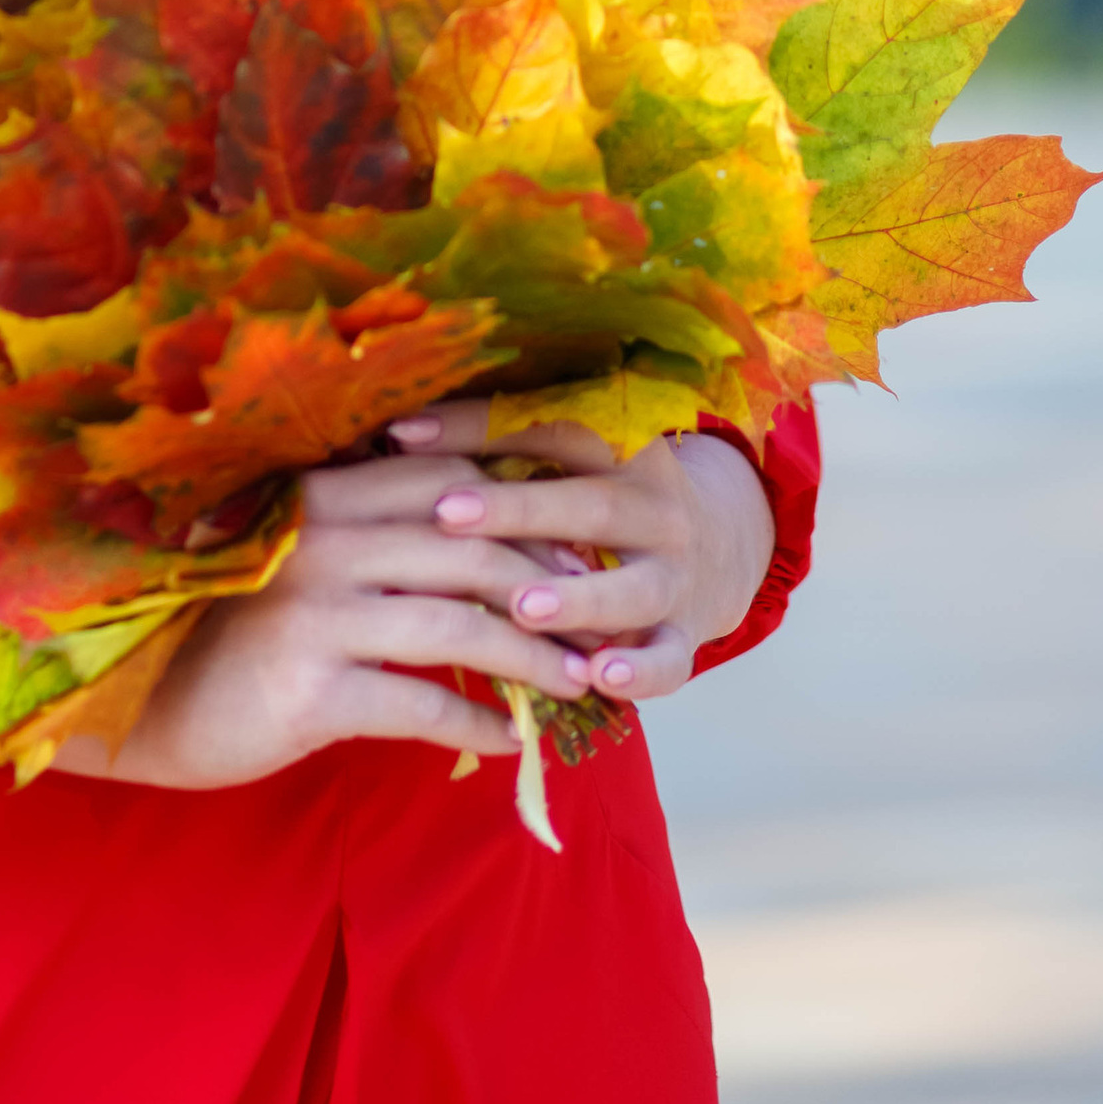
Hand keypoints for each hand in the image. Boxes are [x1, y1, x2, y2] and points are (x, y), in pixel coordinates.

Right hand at [60, 441, 611, 794]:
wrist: (138, 704)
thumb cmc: (227, 629)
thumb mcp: (294, 561)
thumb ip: (368, 537)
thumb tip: (480, 541)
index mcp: (320, 495)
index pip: (450, 483)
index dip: (524, 514)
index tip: (576, 552)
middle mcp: (320, 541)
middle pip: (471, 551)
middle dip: (548, 588)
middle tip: (600, 623)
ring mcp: (314, 615)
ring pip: (461, 629)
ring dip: (533, 660)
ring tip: (576, 684)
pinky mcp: (309, 692)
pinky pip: (421, 705)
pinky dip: (477, 722)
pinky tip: (510, 738)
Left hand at [395, 404, 776, 709]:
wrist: (717, 549)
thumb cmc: (598, 500)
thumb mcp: (566, 462)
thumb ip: (493, 448)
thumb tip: (385, 433)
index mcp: (620, 445)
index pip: (548, 426)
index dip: (476, 426)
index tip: (403, 433)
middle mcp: (654, 505)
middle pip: (590, 504)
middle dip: (518, 510)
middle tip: (448, 516)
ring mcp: (675, 575)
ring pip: (632, 587)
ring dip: (577, 598)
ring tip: (521, 606)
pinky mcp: (685, 635)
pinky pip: (670, 659)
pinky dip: (639, 673)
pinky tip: (597, 677)